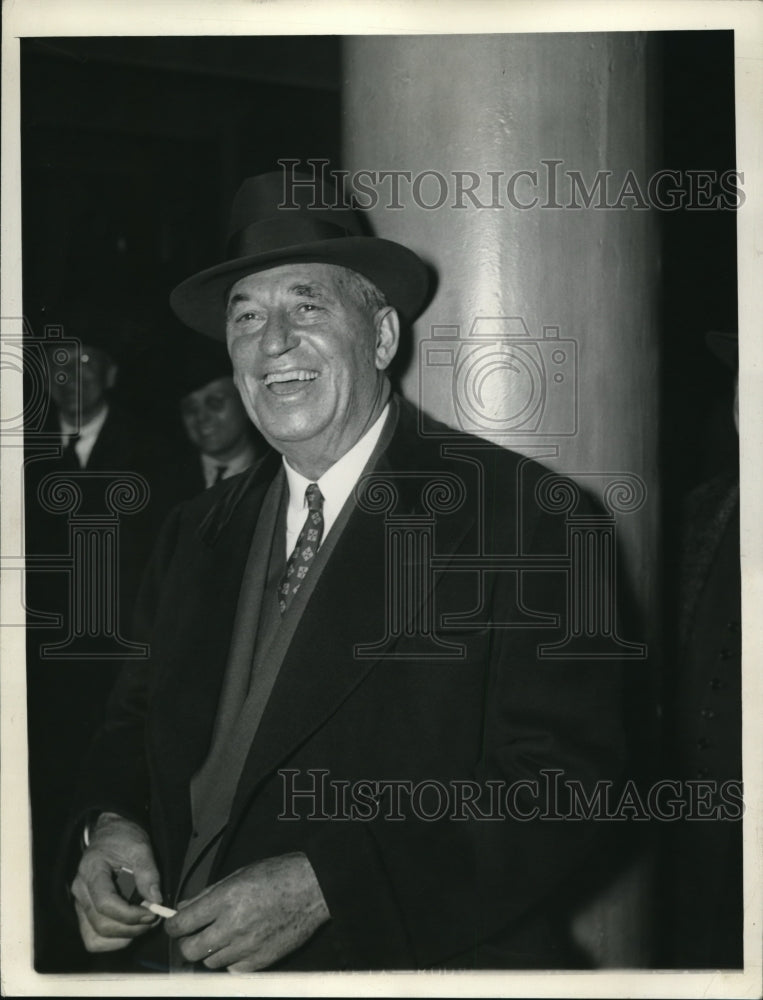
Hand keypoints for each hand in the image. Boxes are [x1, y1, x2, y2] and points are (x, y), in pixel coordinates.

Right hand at [71, 812, 162, 951]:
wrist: (110, 833)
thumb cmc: (123, 838)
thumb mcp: (140, 847)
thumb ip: (148, 872)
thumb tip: (156, 900)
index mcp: (92, 871)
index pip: (105, 903)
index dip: (130, 914)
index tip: (152, 911)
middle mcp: (81, 891)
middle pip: (101, 924)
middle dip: (131, 928)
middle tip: (153, 918)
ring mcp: (80, 904)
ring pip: (95, 937)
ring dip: (123, 938)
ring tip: (143, 924)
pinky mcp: (85, 912)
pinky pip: (93, 938)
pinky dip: (112, 941)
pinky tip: (130, 930)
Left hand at [165, 852, 329, 971]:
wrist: (313, 888)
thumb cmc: (278, 875)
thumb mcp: (239, 874)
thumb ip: (208, 893)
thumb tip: (184, 908)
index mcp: (226, 899)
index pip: (183, 923)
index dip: (173, 925)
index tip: (175, 924)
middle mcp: (233, 925)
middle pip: (191, 950)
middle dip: (187, 942)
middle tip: (195, 933)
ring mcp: (247, 946)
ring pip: (210, 962)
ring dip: (211, 951)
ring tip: (224, 935)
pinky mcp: (261, 961)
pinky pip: (232, 970)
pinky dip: (231, 960)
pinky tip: (240, 944)